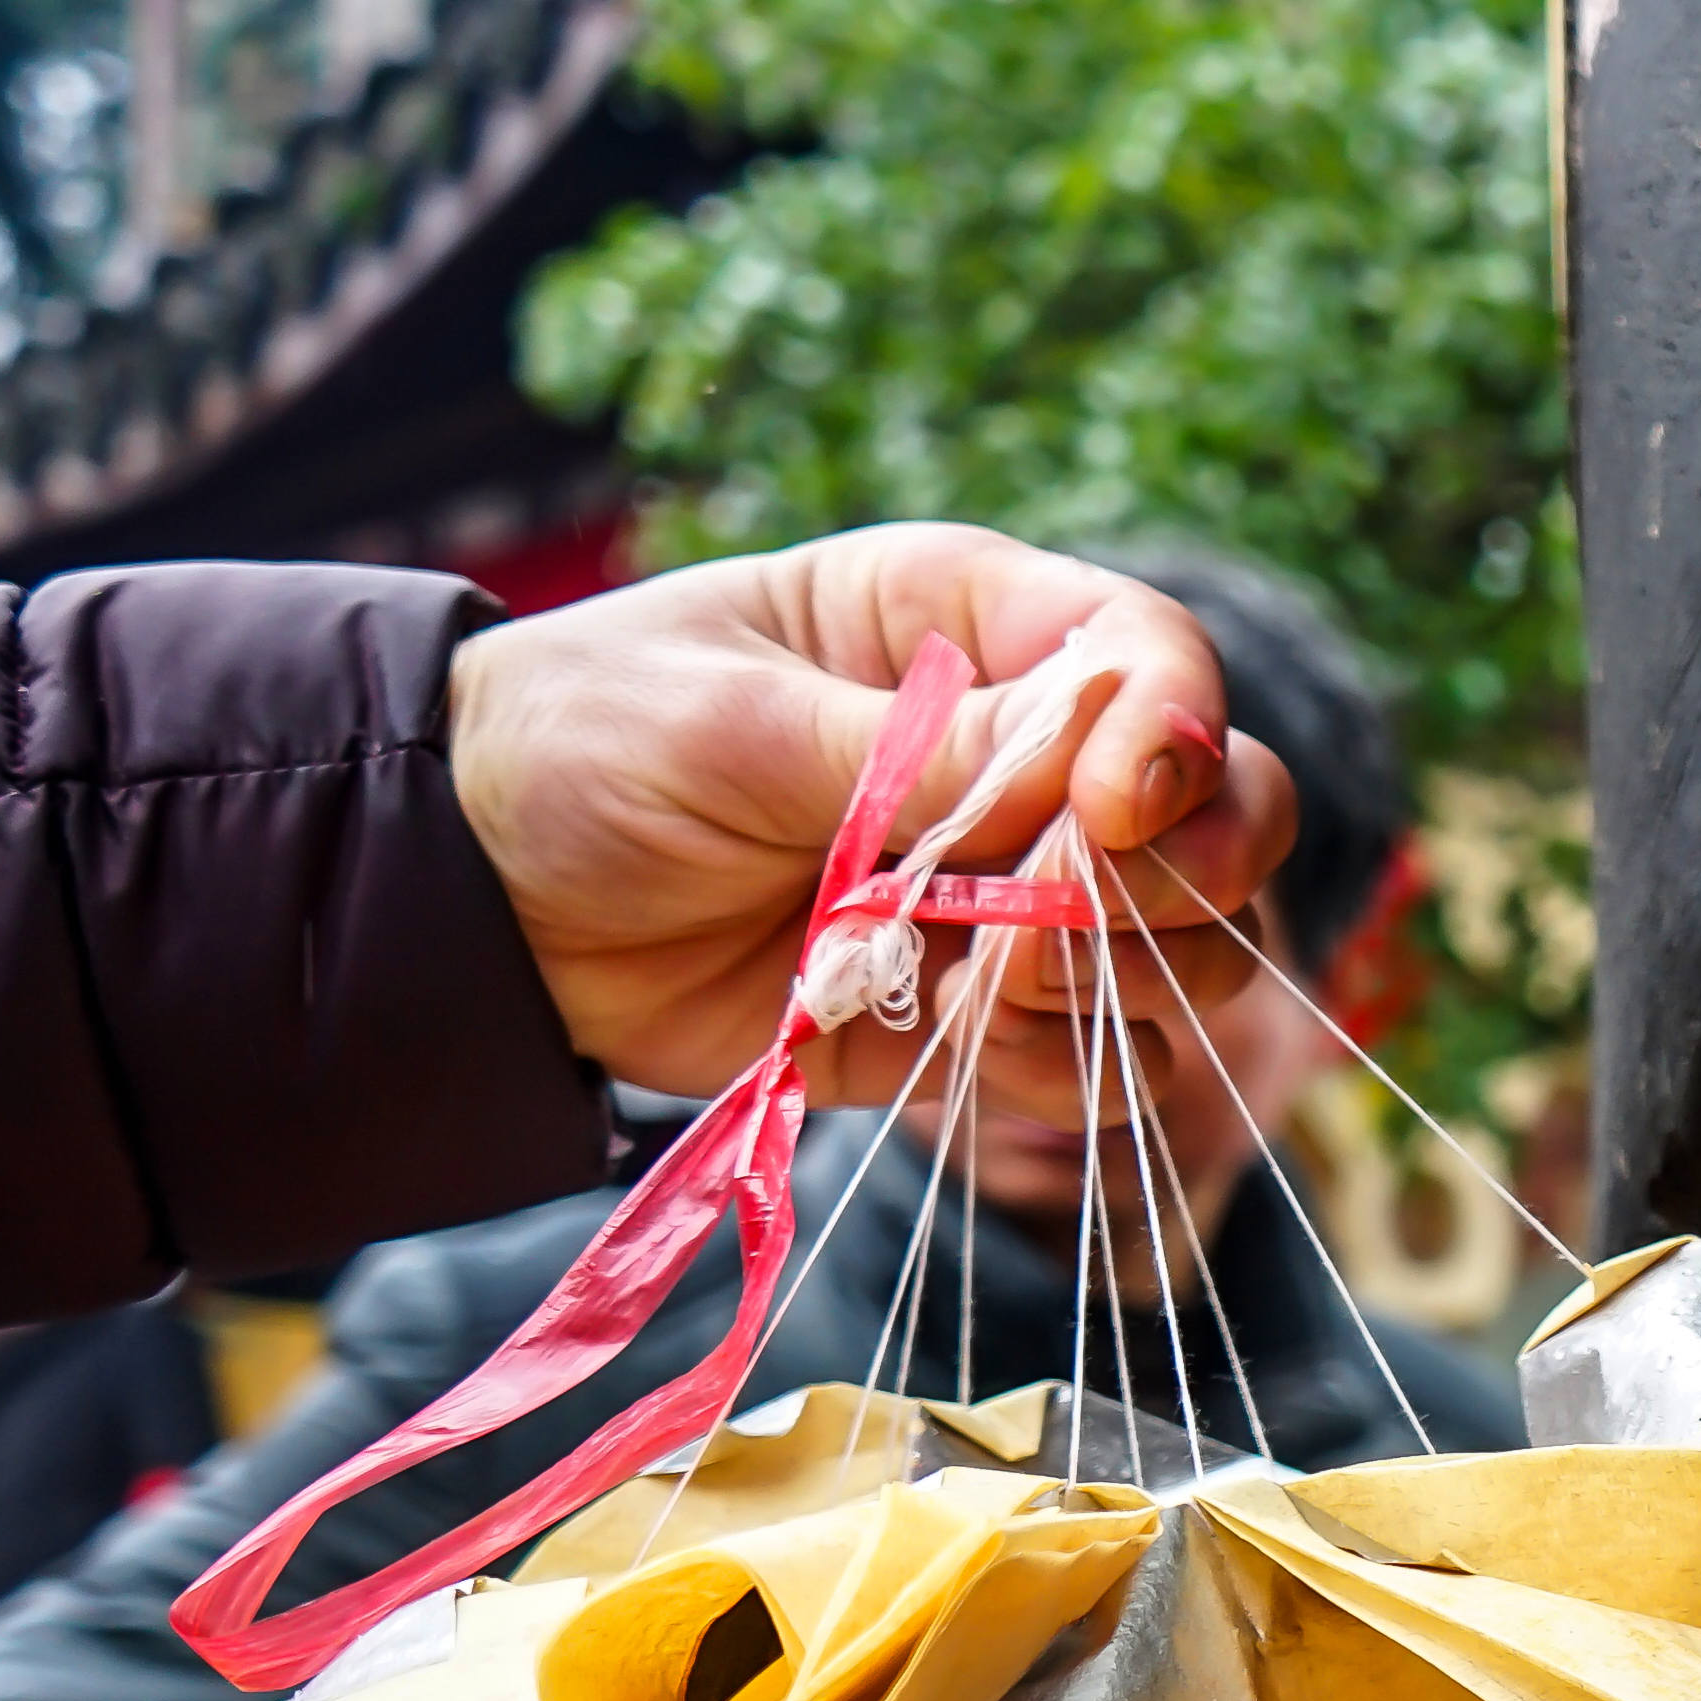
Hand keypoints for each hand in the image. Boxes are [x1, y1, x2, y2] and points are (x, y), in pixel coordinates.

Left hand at [443, 527, 1300, 1102]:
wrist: (474, 902)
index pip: (1156, 662)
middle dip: (1173, 884)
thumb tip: (1106, 767)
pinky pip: (1106, 1065)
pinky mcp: (977, 1018)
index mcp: (974, 627)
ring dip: (1113, 991)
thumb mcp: (739, 722)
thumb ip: (927, 754)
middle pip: (1225, 818)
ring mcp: (1016, 897)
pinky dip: (1064, 1073)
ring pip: (1192, 956)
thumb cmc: (582, 744)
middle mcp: (1030, 758)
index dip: (1171, 740)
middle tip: (1035, 916)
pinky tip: (957, 1046)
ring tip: (972, 989)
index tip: (1112, 815)